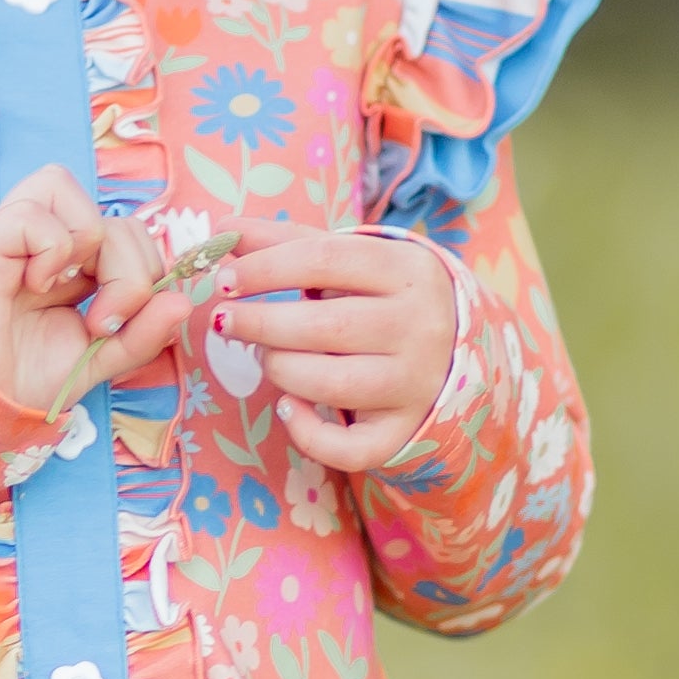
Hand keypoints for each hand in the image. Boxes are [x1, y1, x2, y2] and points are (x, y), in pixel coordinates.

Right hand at [0, 167, 195, 423]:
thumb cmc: (26, 377)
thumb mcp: (100, 359)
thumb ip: (142, 335)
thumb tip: (181, 302)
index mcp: (76, 262)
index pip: (130, 231)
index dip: (144, 269)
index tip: (120, 322)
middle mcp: (47, 239)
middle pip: (116, 217)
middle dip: (129, 272)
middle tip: (101, 319)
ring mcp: (15, 232)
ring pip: (73, 190)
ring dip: (91, 250)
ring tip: (68, 294)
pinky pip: (35, 212)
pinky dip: (50, 251)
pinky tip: (36, 285)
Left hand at [220, 226, 457, 470]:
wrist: (453, 352)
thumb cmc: (382, 298)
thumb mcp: (348, 260)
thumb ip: (288, 242)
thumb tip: (224, 232)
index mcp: (408, 269)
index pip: (324, 259)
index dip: (264, 269)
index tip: (224, 281)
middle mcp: (421, 326)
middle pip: (325, 325)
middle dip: (260, 323)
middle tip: (227, 321)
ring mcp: (417, 383)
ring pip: (331, 384)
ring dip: (279, 370)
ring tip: (264, 356)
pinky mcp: (404, 431)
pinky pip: (348, 447)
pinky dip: (307, 432)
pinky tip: (289, 408)